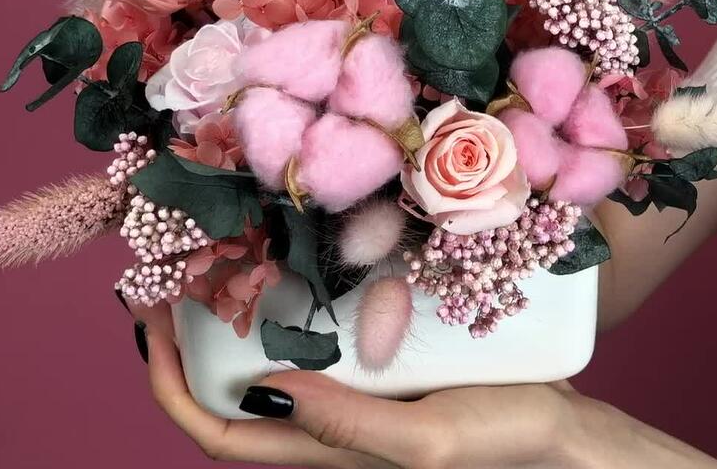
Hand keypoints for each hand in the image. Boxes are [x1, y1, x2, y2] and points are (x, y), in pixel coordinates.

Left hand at [133, 303, 716, 468]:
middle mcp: (327, 428)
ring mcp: (352, 398)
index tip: (150, 320)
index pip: (219, 435)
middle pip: (232, 395)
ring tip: (222, 265)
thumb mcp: (428, 441)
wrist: (566, 431)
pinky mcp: (378, 372)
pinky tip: (297, 269)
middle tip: (175, 279)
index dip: (170, 386)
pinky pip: (316, 342)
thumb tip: (269, 387)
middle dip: (190, 345)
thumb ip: (350, 426)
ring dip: (236, 321)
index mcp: (327, 455)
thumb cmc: (505, 441)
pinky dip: (290, 311)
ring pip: (270, 364)